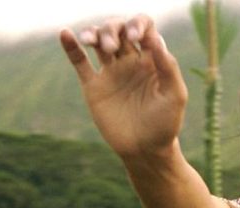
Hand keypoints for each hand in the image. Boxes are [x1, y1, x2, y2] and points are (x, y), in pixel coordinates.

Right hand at [60, 14, 187, 156]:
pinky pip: (79, 62)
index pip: (143, 28)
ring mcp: (111, 72)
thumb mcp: (175, 95)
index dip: (138, 24)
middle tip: (113, 47)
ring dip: (96, 34)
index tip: (137, 38)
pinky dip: (71, 46)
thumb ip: (168, 67)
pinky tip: (65, 33)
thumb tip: (155, 38)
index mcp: (151, 60)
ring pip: (99, 41)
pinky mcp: (94, 86)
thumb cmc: (165, 124)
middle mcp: (130, 61)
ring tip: (96, 44)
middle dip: (113, 29)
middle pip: (118, 29)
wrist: (145, 150)